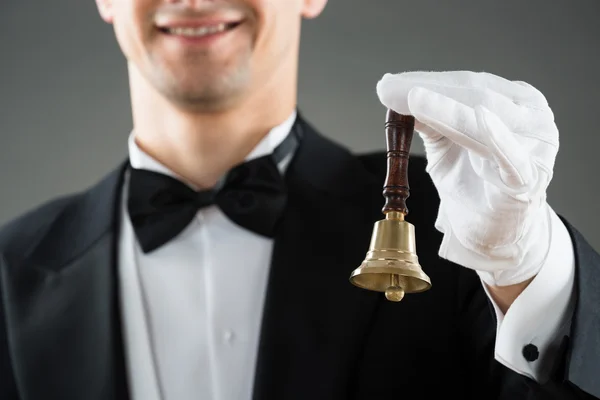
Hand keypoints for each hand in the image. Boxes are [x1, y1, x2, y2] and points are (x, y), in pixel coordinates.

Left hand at [376, 71, 558, 286]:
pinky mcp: (529, 178)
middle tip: (389, 89)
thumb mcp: (445, 144)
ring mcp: (535, 146)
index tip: (389, 83)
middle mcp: (532, 117)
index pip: (468, 84)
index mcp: (516, 102)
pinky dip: (497, 137)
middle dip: (429, 90)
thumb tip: (393, 91)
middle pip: (475, 95)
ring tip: (413, 98)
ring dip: (446, 108)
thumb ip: (428, 119)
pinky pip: (510, 156)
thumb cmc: (473, 182)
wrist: (492, 231)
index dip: (427, 81)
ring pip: (485, 120)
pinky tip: (482, 117)